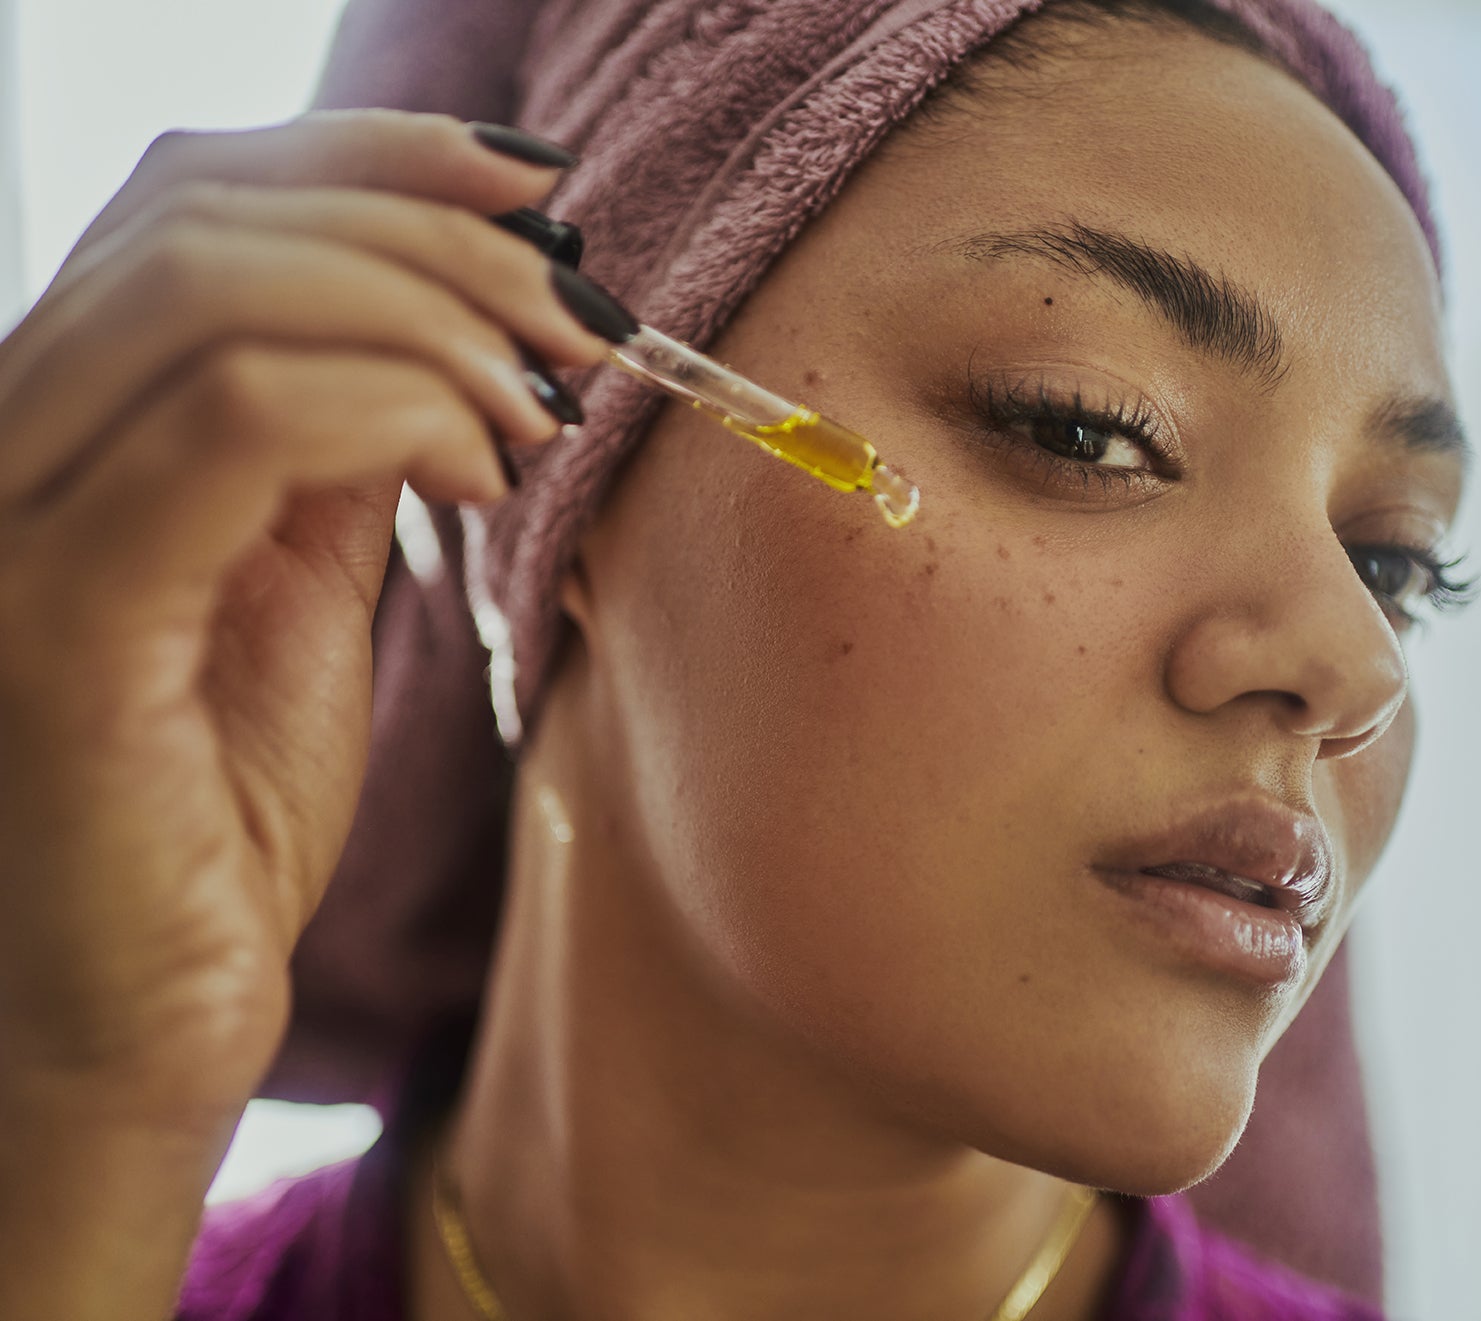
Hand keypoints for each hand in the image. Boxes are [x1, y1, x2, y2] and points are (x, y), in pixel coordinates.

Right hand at [0, 109, 605, 1127]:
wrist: (141, 1029)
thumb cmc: (217, 821)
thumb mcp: (296, 596)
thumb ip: (329, 450)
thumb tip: (436, 324)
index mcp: (48, 423)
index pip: (183, 200)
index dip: (370, 160)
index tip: (536, 195)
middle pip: (204, 219)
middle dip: (432, 238)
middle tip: (574, 317)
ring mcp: (0, 533)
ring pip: (215, 297)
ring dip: (432, 318)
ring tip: (540, 403)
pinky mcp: (53, 631)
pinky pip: (235, 427)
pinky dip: (394, 406)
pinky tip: (481, 464)